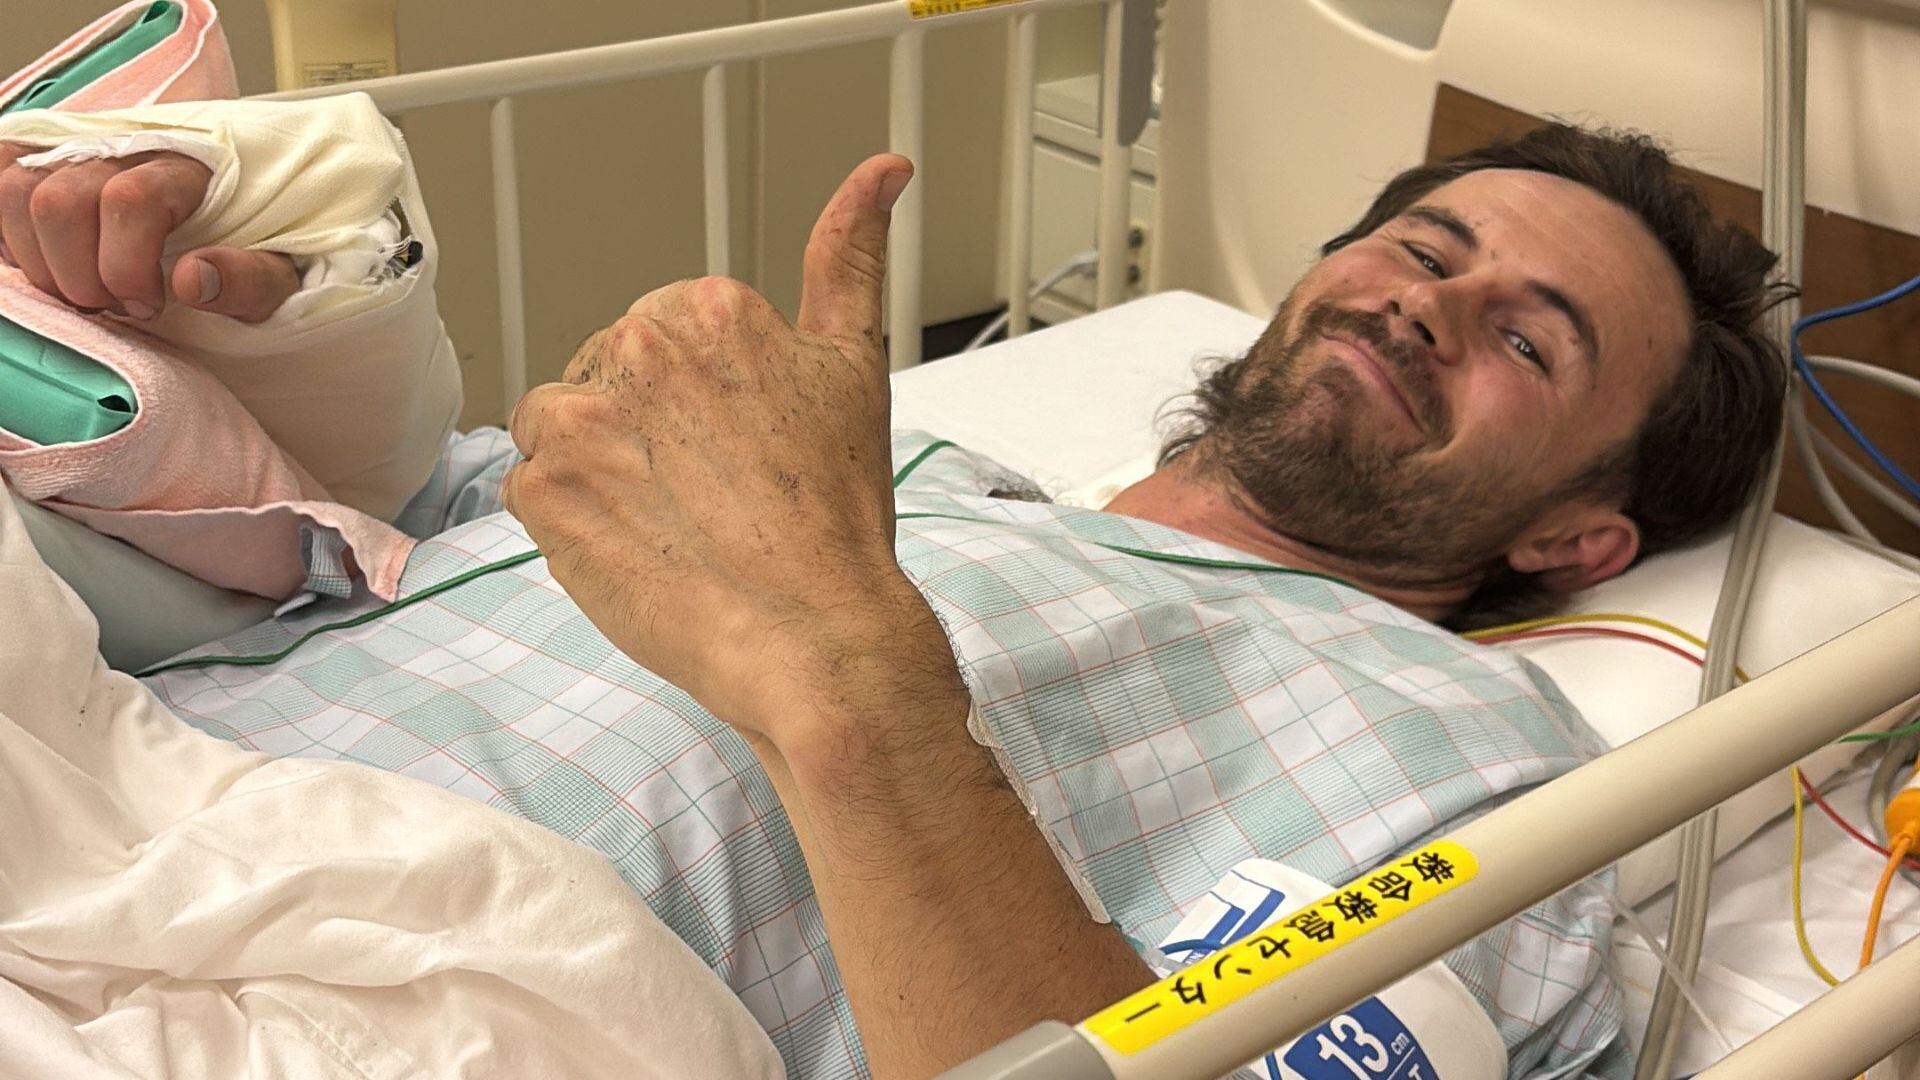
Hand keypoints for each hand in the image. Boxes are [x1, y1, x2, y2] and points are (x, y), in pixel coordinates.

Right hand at [0, 144, 297, 321]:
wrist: (257, 212)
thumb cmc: (263, 250)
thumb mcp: (282, 274)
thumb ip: (250, 279)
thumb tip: (191, 280)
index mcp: (192, 161)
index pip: (130, 200)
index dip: (126, 268)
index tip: (148, 307)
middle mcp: (127, 142)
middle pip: (58, 200)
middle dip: (79, 275)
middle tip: (114, 308)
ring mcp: (80, 144)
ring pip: (13, 189)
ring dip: (39, 260)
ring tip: (86, 291)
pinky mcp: (45, 154)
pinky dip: (9, 233)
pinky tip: (50, 264)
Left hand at [503, 155, 952, 745]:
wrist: (813, 636)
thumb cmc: (838, 519)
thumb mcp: (856, 367)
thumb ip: (850, 255)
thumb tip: (883, 167)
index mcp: (713, 309)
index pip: (667, 333)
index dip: (703, 401)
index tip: (739, 449)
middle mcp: (640, 346)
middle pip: (610, 372)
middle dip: (647, 425)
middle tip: (712, 493)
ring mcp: (584, 418)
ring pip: (566, 422)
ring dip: (601, 463)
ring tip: (670, 518)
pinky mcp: (542, 488)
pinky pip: (533, 484)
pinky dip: (572, 517)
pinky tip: (636, 544)